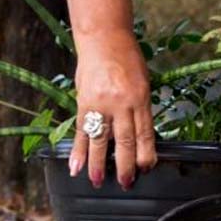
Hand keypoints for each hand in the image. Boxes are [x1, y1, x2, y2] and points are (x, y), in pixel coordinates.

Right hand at [70, 31, 156, 189]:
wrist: (103, 37)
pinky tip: (75, 166)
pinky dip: (78, 150)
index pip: (144, 133)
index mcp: (140, 98)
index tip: (146, 169)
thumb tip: (139, 137)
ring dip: (98, 163)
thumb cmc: (126, 58)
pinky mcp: (84, 102)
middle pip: (124, 141)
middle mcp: (122, 103)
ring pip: (100, 140)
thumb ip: (140, 109)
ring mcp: (101, 103)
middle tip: (125, 183)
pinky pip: (81, 130)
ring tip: (97, 181)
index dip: (146, 154)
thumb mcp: (142, 82)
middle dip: (125, 165)